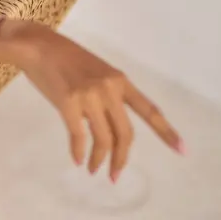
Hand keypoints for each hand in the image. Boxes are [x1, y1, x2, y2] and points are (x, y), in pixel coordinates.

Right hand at [12, 23, 183, 182]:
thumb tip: (106, 126)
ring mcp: (89, 96)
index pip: (148, 109)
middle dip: (122, 158)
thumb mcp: (95, 72)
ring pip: (103, 138)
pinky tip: (78, 159)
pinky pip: (79, 136)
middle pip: (125, 134)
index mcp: (119, 80)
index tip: (182, 150)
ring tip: (95, 170)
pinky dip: (79, 152)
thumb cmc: (63, 57)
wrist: (38, 46)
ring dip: (100, 160)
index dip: (166, 132)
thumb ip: (107, 95)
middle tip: (115, 174)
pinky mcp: (69, 103)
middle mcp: (109, 88)